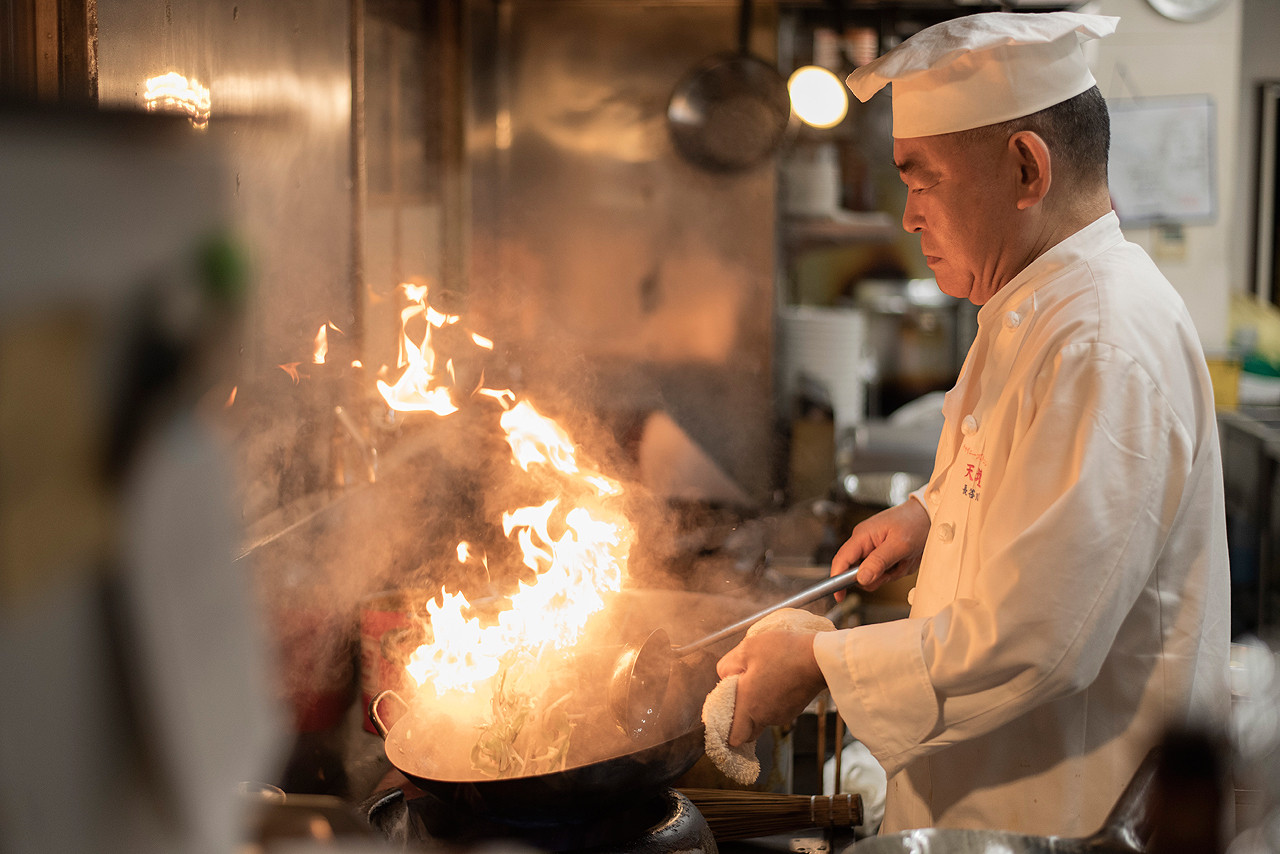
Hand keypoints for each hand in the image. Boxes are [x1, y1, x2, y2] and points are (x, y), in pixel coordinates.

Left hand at [716, 630, 826, 746]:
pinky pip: (776, 710)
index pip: (733, 738)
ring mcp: (782, 715)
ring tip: (760, 679)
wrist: (819, 658)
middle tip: (739, 695)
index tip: (723, 715)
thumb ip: (728, 666)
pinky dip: (772, 700)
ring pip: (762, 719)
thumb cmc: (783, 653)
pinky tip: (775, 679)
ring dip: (757, 706)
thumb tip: (726, 677)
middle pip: (747, 730)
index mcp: (748, 705)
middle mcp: (765, 716)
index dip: (726, 732)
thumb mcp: (747, 649)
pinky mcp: (795, 709)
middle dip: (740, 719)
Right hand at [832, 498, 929, 593]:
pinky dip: (895, 571)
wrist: (930, 517)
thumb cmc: (915, 522)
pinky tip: (904, 560)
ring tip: (902, 560)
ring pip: (872, 575)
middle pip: (857, 572)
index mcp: (862, 536)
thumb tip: (861, 578)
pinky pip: (883, 572)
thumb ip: (879, 561)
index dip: (836, 579)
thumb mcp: (900, 544)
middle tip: (894, 568)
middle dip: (877, 576)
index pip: (841, 560)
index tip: (839, 596)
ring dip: (889, 573)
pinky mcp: (882, 555)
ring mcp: (873, 550)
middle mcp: (864, 543)